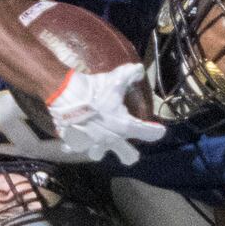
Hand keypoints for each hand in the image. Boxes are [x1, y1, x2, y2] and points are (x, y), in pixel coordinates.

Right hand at [46, 64, 165, 165]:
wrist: (65, 95)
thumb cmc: (94, 89)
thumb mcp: (116, 79)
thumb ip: (131, 74)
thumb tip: (140, 70)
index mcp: (124, 126)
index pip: (149, 134)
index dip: (156, 131)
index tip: (159, 130)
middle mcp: (110, 140)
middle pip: (128, 156)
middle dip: (131, 154)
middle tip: (132, 149)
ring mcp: (91, 143)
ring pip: (99, 155)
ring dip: (102, 149)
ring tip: (101, 141)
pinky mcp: (75, 142)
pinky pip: (76, 147)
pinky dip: (78, 142)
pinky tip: (77, 135)